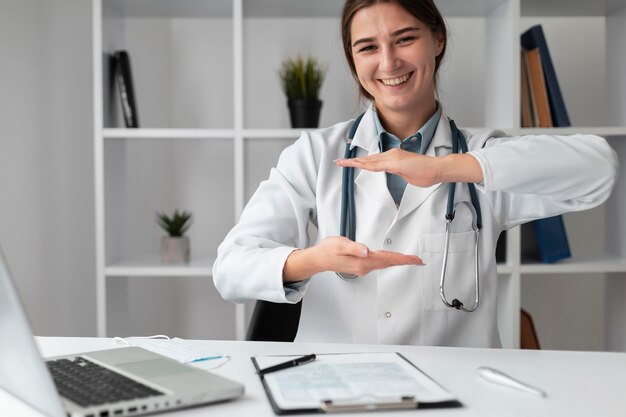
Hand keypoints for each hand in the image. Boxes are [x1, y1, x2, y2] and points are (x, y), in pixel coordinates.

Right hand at [283, 236, 422, 282]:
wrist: (318, 259)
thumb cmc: (328, 250)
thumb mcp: (340, 245)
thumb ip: (354, 248)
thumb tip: (366, 251)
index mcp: (362, 261)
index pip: (388, 259)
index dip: (403, 259)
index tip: (415, 260)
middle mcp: (365, 267)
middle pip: (389, 263)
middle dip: (405, 261)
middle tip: (419, 260)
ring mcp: (363, 267)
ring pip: (385, 264)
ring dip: (398, 261)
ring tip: (410, 259)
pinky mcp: (361, 265)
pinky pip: (379, 263)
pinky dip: (389, 260)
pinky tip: (392, 258)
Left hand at [335, 149, 482, 185]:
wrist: (438, 169)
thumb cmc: (427, 173)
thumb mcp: (409, 175)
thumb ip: (401, 173)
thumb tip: (400, 174)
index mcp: (394, 157)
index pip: (374, 161)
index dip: (362, 161)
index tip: (351, 162)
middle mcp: (392, 154)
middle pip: (369, 159)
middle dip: (353, 161)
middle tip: (339, 161)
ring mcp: (393, 157)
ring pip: (369, 161)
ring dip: (355, 162)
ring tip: (342, 163)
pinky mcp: (395, 162)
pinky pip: (376, 165)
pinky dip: (364, 165)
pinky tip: (355, 165)